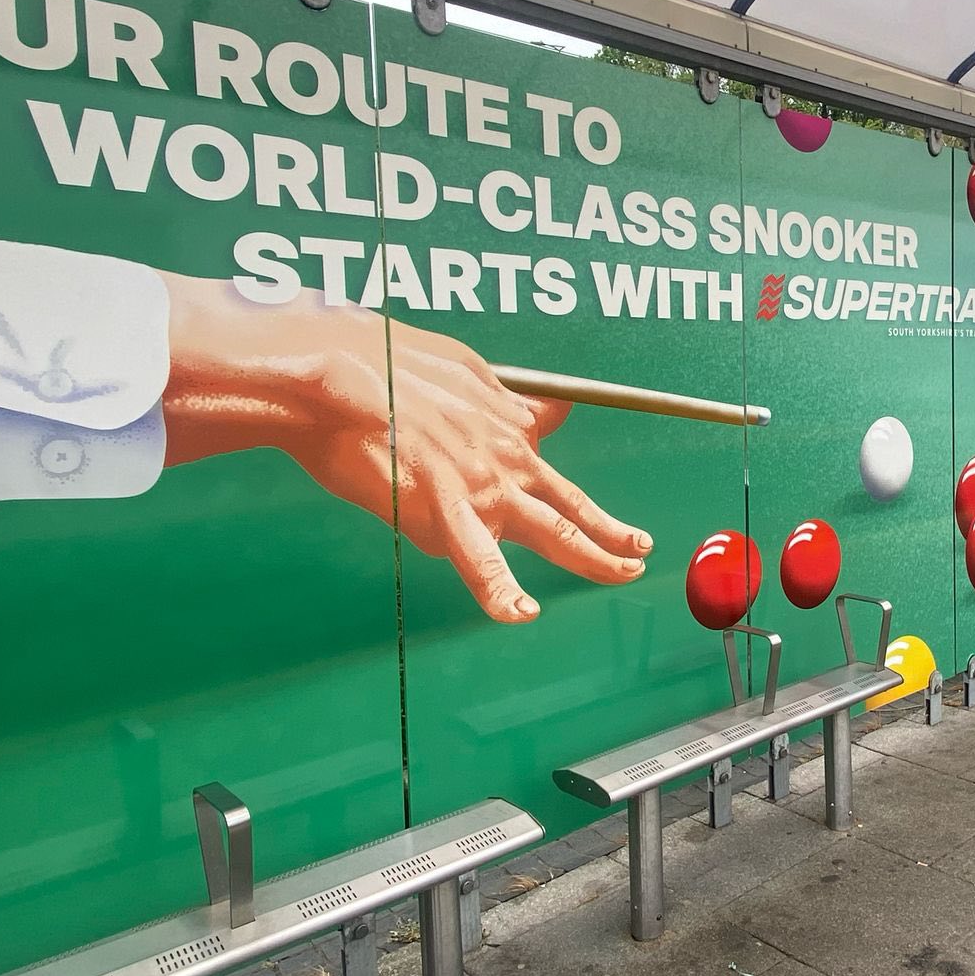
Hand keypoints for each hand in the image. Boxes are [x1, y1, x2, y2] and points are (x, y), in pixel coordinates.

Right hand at [159, 275, 650, 621]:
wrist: (334, 376)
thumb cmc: (377, 363)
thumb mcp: (452, 367)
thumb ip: (492, 393)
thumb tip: (529, 407)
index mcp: (501, 420)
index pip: (543, 438)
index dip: (560, 453)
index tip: (569, 465)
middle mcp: (504, 455)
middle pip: (570, 501)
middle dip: (611, 530)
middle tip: (640, 549)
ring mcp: (481, 485)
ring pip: (551, 531)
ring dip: (592, 558)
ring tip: (623, 574)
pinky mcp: (444, 509)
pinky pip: (479, 560)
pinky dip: (500, 589)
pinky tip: (519, 613)